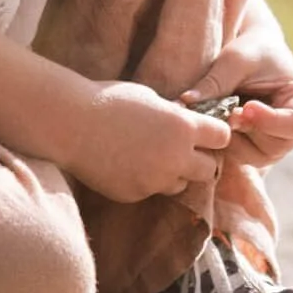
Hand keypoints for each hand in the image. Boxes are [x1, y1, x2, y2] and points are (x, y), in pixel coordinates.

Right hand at [62, 81, 232, 204]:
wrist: (70, 123)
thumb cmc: (109, 101)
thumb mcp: (152, 99)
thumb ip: (175, 116)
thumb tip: (190, 123)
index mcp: (183, 127)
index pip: (222, 137)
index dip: (214, 134)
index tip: (205, 133)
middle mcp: (175, 157)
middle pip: (210, 170)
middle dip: (201, 161)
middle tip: (184, 151)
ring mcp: (154, 180)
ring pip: (181, 185)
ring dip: (174, 174)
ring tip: (151, 157)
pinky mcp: (135, 194)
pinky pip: (151, 191)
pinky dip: (145, 181)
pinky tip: (127, 164)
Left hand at [180, 11, 292, 168]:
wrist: (249, 56)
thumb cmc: (250, 50)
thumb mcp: (235, 59)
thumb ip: (217, 82)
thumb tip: (185, 103)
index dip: (269, 121)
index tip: (246, 107)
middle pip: (275, 145)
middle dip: (246, 131)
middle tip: (226, 113)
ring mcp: (278, 143)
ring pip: (255, 156)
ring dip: (233, 139)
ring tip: (220, 115)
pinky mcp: (258, 150)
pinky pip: (241, 158)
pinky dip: (226, 144)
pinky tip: (217, 123)